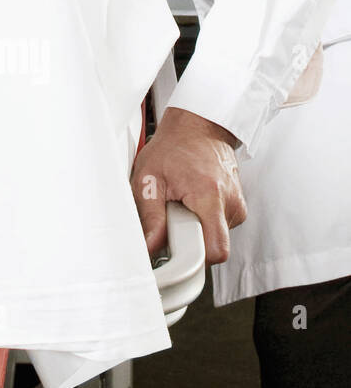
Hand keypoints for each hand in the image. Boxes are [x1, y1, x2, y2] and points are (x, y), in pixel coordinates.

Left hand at [130, 108, 245, 264]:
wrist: (199, 127)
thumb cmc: (174, 147)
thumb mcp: (149, 177)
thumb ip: (150, 216)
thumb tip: (150, 247)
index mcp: (210, 196)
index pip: (215, 250)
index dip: (193, 259)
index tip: (174, 254)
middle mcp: (231, 204)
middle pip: (213, 247)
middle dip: (189, 241)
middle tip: (172, 217)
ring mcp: (238, 206)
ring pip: (214, 237)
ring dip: (194, 228)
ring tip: (181, 203)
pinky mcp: (237, 208)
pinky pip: (218, 227)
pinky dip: (202, 220)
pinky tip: (191, 202)